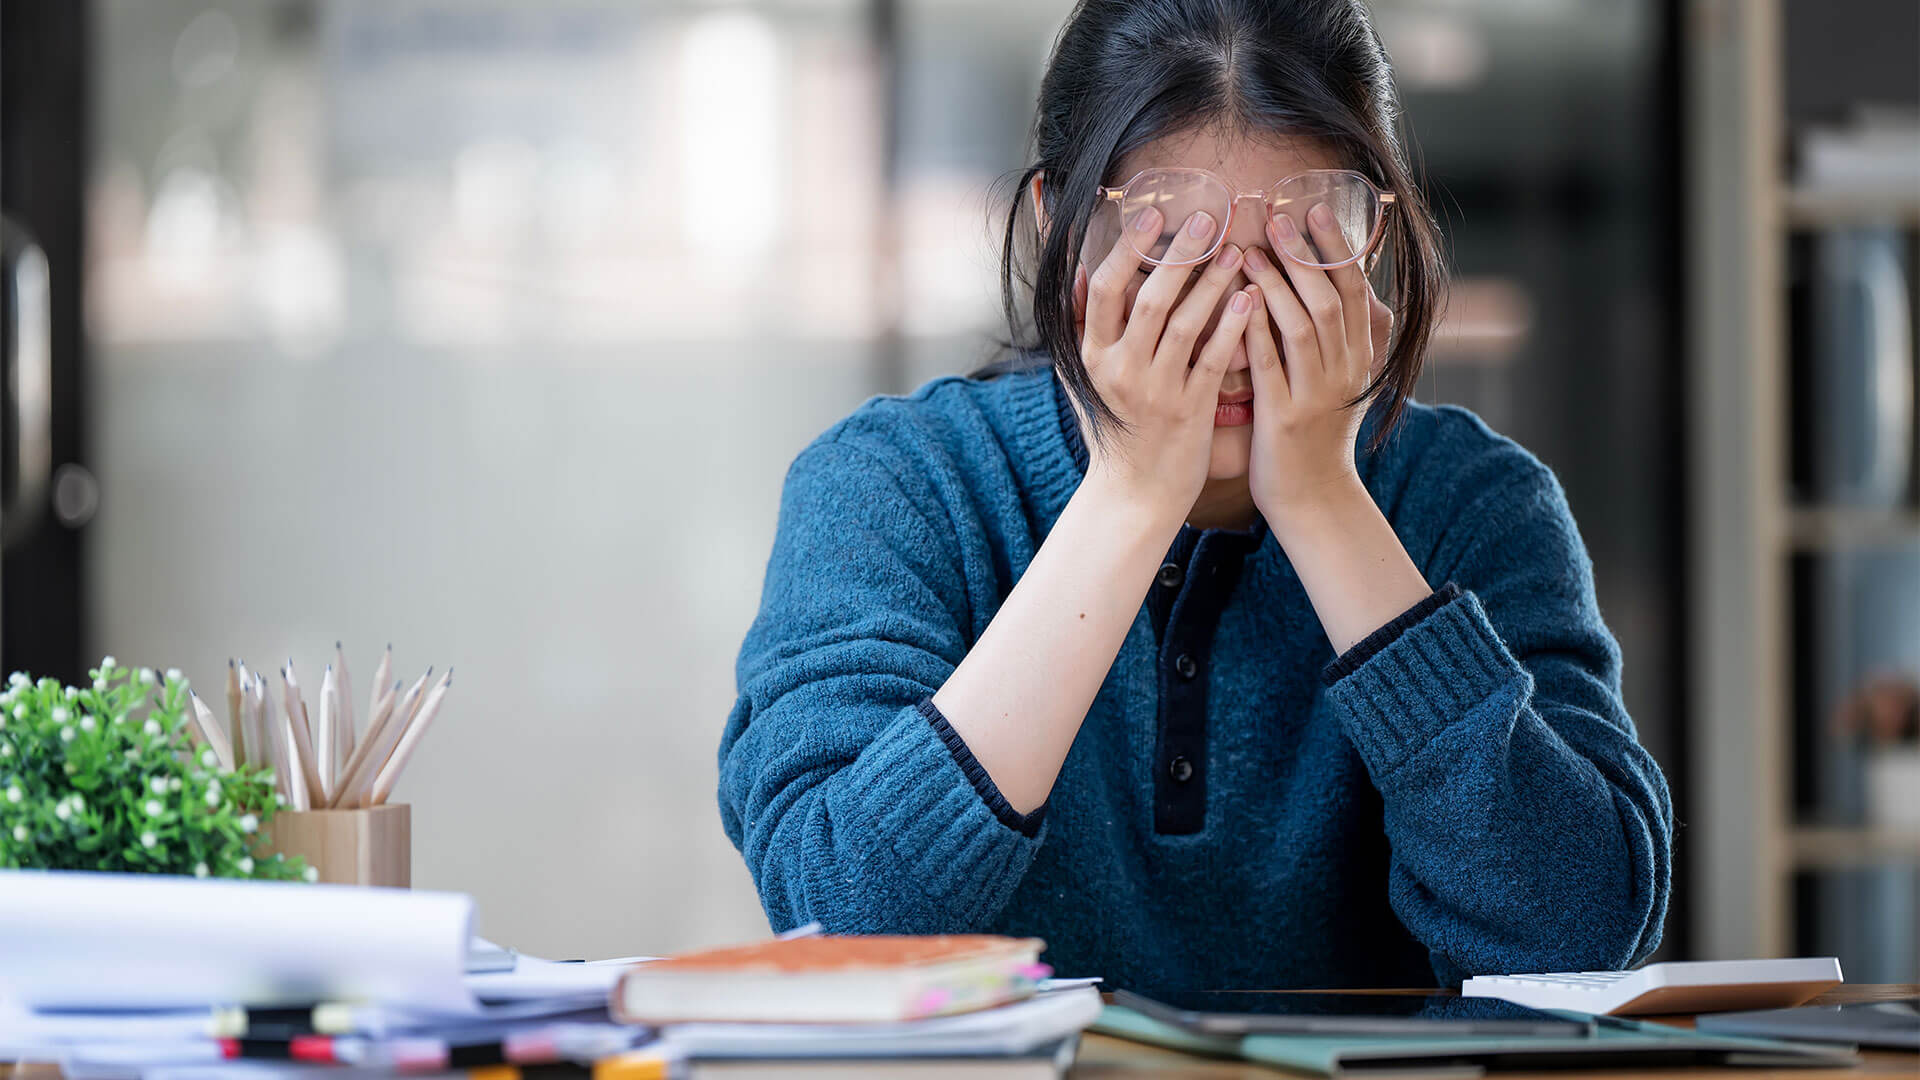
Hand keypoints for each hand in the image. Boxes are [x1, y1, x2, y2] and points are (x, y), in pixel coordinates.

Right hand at [1069, 203, 1255, 517]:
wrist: (1135, 493)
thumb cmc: (1114, 429)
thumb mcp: (1084, 377)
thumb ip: (1080, 325)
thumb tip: (1077, 269)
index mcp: (1092, 356)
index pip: (1103, 290)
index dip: (1128, 250)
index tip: (1152, 215)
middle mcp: (1120, 370)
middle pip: (1148, 300)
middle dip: (1180, 255)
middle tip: (1209, 218)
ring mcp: (1155, 391)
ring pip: (1184, 325)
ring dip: (1212, 283)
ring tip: (1236, 251)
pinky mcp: (1189, 411)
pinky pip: (1212, 360)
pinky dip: (1232, 328)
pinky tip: (1250, 299)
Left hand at [1237, 204, 1393, 517]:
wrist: (1313, 497)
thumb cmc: (1318, 434)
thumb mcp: (1345, 382)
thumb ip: (1349, 337)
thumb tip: (1361, 286)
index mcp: (1360, 357)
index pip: (1355, 290)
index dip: (1337, 248)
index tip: (1316, 210)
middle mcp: (1345, 371)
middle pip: (1331, 299)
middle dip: (1305, 255)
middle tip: (1278, 218)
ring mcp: (1316, 394)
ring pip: (1302, 326)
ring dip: (1276, 285)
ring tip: (1247, 251)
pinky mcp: (1284, 417)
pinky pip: (1269, 364)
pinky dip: (1252, 330)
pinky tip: (1233, 303)